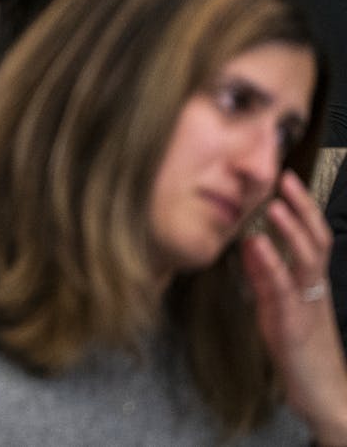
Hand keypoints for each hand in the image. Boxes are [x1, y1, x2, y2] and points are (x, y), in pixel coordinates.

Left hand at [242, 170, 346, 443]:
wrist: (322, 395)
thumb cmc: (299, 351)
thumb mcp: (277, 306)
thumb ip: (265, 276)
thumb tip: (249, 244)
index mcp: (310, 283)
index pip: (311, 237)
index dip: (302, 208)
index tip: (286, 179)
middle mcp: (313, 288)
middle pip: (316, 239)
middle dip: (303, 207)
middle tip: (285, 176)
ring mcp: (307, 305)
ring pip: (307, 260)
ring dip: (292, 229)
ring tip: (274, 202)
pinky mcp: (293, 324)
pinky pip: (283, 289)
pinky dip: (269, 264)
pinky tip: (255, 245)